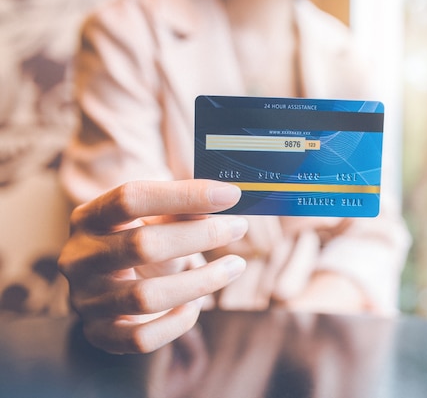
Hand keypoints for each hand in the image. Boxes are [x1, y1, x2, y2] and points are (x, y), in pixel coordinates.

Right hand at [58, 180, 247, 353]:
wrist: (108, 286)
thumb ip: (181, 209)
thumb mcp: (153, 218)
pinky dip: (178, 323)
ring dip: (201, 281)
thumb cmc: (139, 240)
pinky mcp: (99, 334)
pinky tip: (198, 304)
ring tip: (235, 266)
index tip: (231, 195)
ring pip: (146, 296)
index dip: (184, 195)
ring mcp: (86, 299)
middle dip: (200, 236)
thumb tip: (225, 200)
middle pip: (142, 245)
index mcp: (89, 217)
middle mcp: (79, 258)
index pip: (131, 198)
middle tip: (238, 227)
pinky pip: (142, 338)